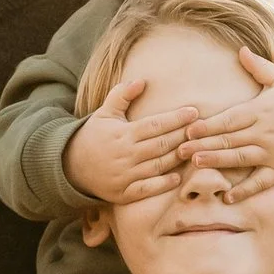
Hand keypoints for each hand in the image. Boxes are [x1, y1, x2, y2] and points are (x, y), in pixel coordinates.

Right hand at [63, 94, 200, 206]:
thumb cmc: (93, 136)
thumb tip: (141, 80)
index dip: (176, 118)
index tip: (194, 112)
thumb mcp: (105, 112)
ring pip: (158, 166)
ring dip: (178, 158)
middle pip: (161, 144)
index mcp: (123, 134)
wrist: (71, 166)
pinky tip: (177, 178)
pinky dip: (162, 184)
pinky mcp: (124, 193)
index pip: (155, 124)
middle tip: (203, 129)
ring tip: (196, 149)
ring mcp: (125, 175)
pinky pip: (147, 189)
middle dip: (183, 136)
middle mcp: (126, 154)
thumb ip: (122, 95)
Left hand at [183, 51, 273, 182]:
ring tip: (196, 164)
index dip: (210, 124)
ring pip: (241, 158)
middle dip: (205, 144)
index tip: (189, 128)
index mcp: (261, 110)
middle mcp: (265, 132)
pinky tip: (228, 197)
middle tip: (181, 150)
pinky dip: (246, 191)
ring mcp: (273, 153)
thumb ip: (259, 67)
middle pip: (230, 139)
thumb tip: (241, 50)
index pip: (230, 118)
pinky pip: (261, 182)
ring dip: (218, 162)